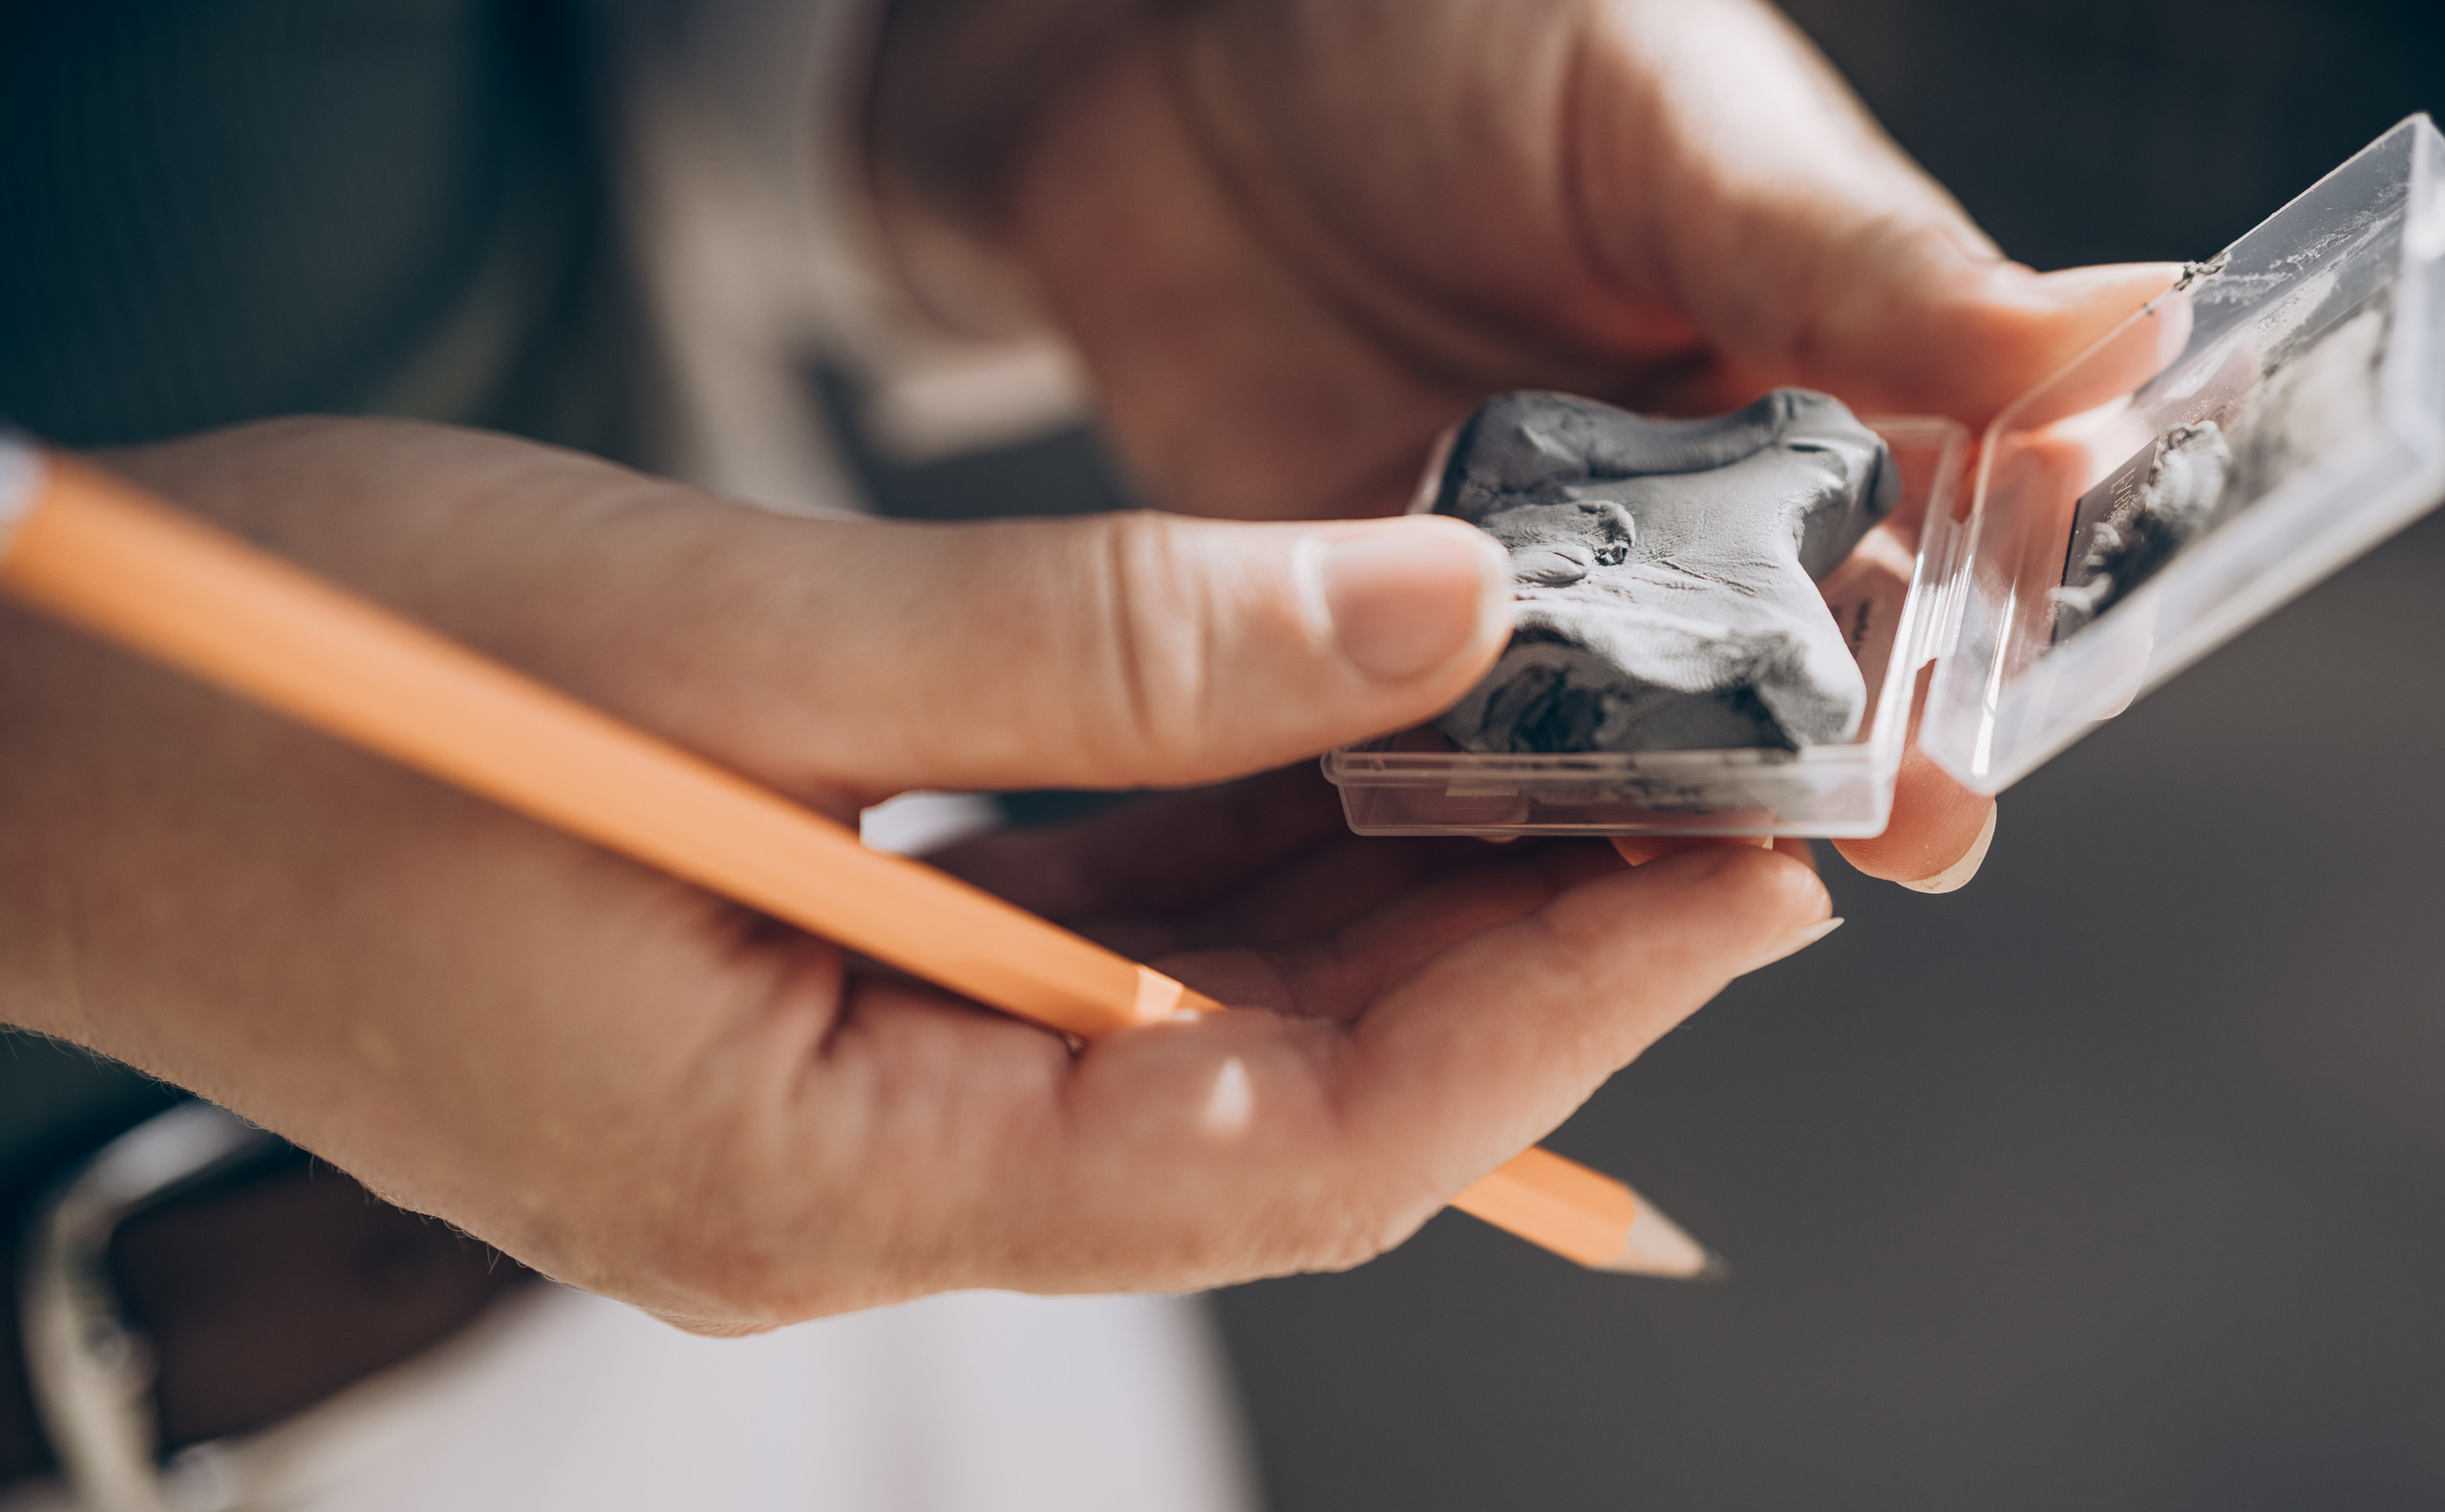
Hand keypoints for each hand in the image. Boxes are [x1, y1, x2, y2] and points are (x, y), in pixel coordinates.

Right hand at [0, 418, 1831, 1329]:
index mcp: (810, 1168)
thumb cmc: (305, 689)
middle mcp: (843, 1187)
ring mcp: (825, 1115)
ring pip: (1192, 1043)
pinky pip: (1080, 968)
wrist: (56, 735)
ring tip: (1580, 764)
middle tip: (1719, 806)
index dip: (1541, 1026)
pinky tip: (1342, 747)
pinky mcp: (807, 1015)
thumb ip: (1093, 640)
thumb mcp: (718, 640)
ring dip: (1386, 909)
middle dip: (1516, 966)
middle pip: (1270, 1114)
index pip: (1281, 1156)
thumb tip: (1423, 616)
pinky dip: (1229, 868)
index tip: (1731, 888)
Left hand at [875, 0, 2188, 885]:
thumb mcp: (1677, 113)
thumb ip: (1860, 258)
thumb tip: (2125, 331)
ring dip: (1674, 801)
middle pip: (1799, 658)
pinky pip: (1439, 734)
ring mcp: (1531, 577)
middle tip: (1904, 831)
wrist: (1175, 46)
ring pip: (1626, 727)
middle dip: (1854, 752)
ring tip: (1719, 865)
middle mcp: (1690, 496)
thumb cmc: (1459, 27)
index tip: (2002, 708)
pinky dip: (1477, 791)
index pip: (1944, 515)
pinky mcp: (1371, 624)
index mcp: (1818, 362)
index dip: (1983, 615)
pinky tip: (1510, 839)